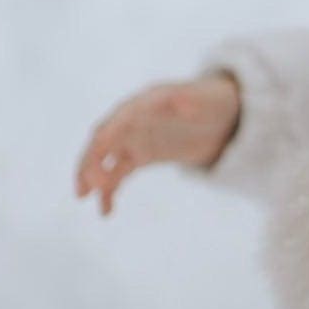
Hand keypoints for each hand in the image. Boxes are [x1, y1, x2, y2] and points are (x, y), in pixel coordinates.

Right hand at [74, 74, 240, 214]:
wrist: (224, 114)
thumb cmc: (213, 100)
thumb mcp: (207, 98)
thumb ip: (191, 100)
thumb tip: (180, 101)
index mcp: (147, 100)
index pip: (121, 116)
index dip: (109, 132)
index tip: (98, 149)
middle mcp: (134, 119)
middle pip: (104, 138)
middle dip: (92, 158)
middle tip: (87, 184)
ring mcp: (136, 138)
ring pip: (105, 158)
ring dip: (92, 175)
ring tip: (84, 196)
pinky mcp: (142, 155)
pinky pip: (118, 173)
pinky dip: (109, 190)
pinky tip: (106, 210)